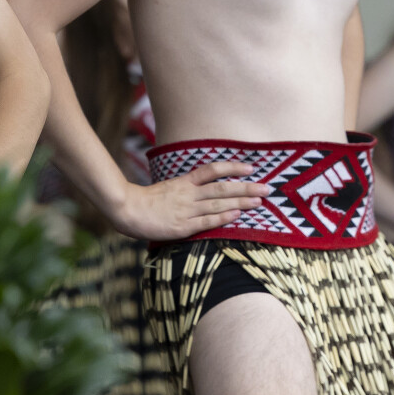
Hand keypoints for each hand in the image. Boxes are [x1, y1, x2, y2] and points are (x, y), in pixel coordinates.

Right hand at [109, 161, 268, 241]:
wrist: (126, 210)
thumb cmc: (143, 201)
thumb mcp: (166, 189)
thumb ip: (184, 190)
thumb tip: (201, 190)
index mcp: (183, 182)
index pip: (212, 170)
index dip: (232, 168)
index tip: (250, 168)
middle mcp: (188, 194)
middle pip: (222, 187)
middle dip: (246, 188)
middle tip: (267, 187)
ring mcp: (186, 210)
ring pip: (218, 204)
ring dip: (240, 203)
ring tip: (259, 202)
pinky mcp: (182, 226)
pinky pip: (206, 221)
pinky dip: (223, 218)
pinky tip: (237, 216)